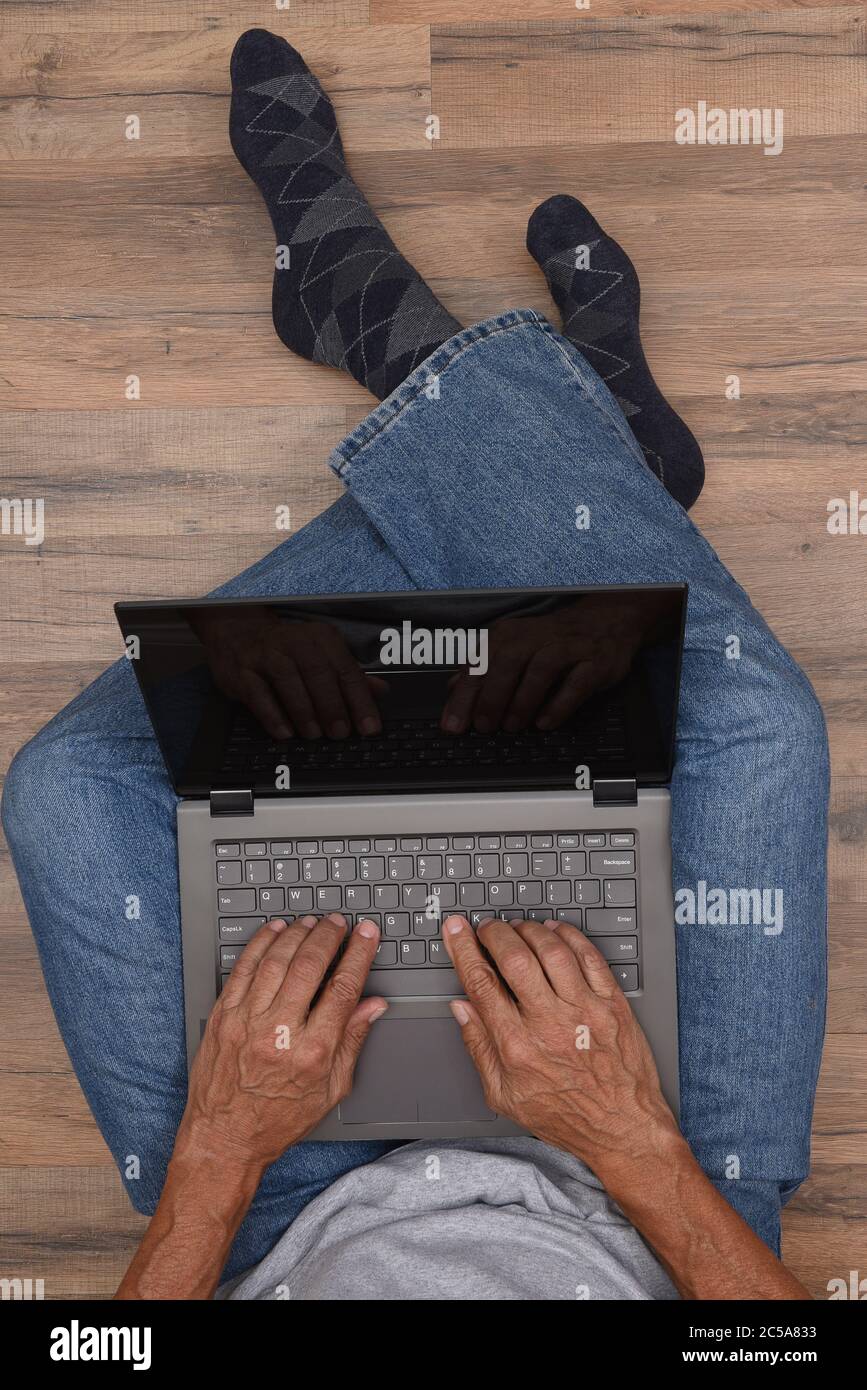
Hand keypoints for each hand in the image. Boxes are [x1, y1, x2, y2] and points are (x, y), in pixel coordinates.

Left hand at [178, 914, 385, 1171]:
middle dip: (328, 936)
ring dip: (297, 934)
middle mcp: (279, 1033)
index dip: (359, 954)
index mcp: (313, 1052)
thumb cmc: (278, 1120)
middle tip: (338, 923)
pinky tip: (275, 931)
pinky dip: (260, 943)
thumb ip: (353, 1042)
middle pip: (309, 966)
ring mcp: (246, 1022)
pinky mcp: (222, 1017)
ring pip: (276, 960)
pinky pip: (243, 968)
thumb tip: (373, 1006)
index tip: (366, 935)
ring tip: (311, 923)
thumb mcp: (331, 1091)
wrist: (224, 1139)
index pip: (343, 988)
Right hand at [188, 606, 386, 740]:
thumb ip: (350, 674)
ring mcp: (266, 654)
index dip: (360, 701)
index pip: (346, 670)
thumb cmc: (288, 650)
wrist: (238, 634)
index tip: (369, 726)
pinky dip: (273, 714)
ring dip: (304, 711)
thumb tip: (381, 691)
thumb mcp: (322, 655)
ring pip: (288, 680)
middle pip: (318, 673)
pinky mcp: (243, 670)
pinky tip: (285, 732)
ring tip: (314, 735)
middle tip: (340, 733)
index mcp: (321, 638)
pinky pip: (258, 693)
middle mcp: (295, 641)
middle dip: (332, 707)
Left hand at [439, 597, 646, 734]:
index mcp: (511, 634)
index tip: (453, 723)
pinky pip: (576, 683)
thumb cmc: (552, 639)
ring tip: (512, 726)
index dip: (464, 695)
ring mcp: (569, 647)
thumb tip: (452, 687)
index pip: (480, 661)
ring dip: (523, 701)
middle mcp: (537, 637)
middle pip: (508, 662)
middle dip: (492, 697)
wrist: (607, 620)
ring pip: (540, 669)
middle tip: (484, 726)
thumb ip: (483, 667)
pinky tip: (545, 723)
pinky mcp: (594, 662)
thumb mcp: (513, 646)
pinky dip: (559, 704)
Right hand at [441, 914, 679, 1172]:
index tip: (456, 930)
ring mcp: (585, 1010)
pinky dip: (569, 935)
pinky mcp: (613, 1005)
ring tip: (518, 928)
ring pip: (551, 950)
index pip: (481, 983)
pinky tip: (555, 931)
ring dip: (529, 930)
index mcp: (518, 1046)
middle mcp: (550, 1023)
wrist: (623, 1129)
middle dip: (494, 933)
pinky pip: (589, 956)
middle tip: (487, 927)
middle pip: (514, 957)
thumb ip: (479, 1048)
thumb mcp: (505, 1096)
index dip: (463, 949)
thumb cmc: (567, 1116)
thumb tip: (462, 1009)